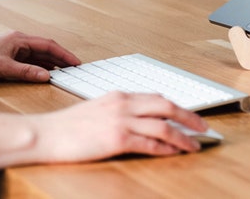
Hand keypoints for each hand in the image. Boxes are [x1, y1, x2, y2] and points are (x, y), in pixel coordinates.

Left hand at [0, 31, 80, 82]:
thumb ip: (26, 72)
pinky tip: (43, 73)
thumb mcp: (2, 68)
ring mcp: (12, 48)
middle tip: (75, 68)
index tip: (76, 62)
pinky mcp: (7, 56)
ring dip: (51, 63)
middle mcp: (18, 41)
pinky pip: (29, 60)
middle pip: (45, 49)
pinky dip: (39, 66)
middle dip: (61, 58)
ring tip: (64, 71)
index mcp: (19, 39)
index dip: (64, 54)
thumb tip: (47, 77)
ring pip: (37, 55)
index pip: (48, 45)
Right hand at [33, 92, 208, 160]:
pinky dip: (166, 149)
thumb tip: (138, 118)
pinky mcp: (116, 139)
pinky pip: (149, 144)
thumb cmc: (66, 126)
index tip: (189, 115)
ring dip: (183, 137)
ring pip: (163, 126)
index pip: (157, 97)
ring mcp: (121, 121)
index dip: (177, 107)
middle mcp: (123, 104)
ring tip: (195, 145)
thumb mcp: (97, 109)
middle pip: (167, 106)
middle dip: (189, 117)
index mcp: (119, 95)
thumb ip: (118, 110)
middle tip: (204, 127)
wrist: (44, 134)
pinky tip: (174, 153)